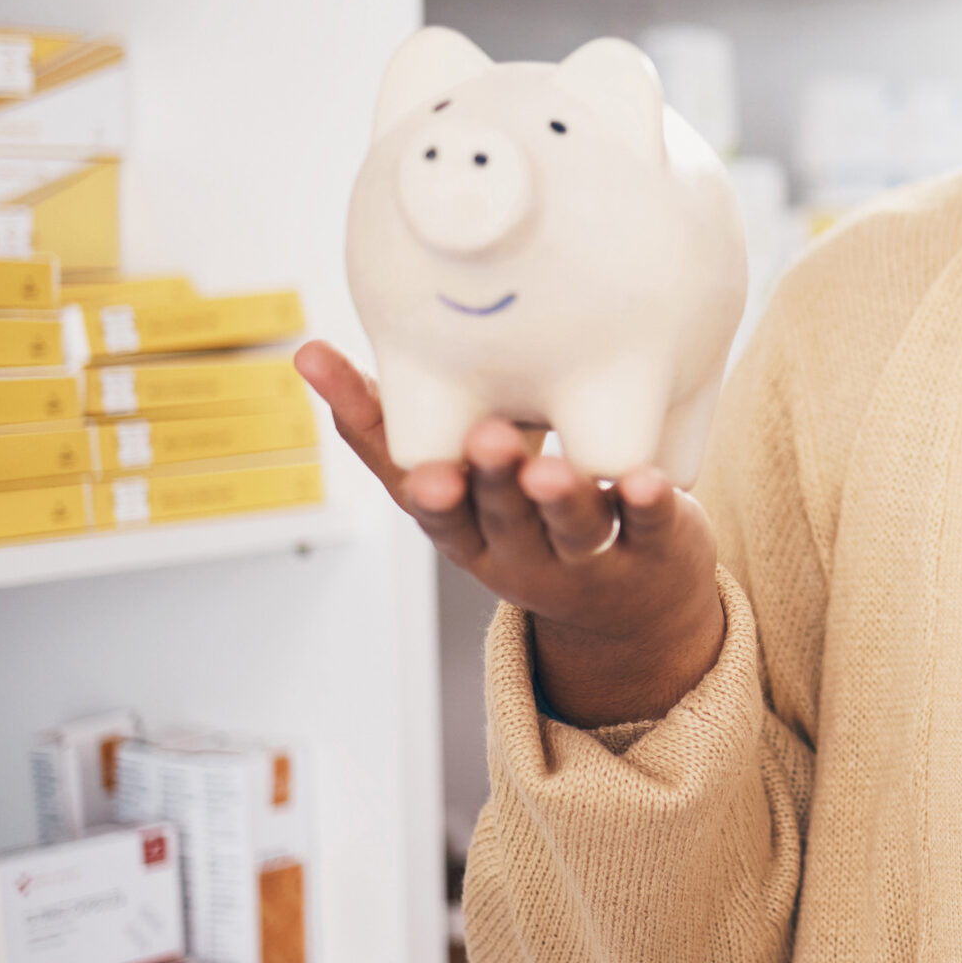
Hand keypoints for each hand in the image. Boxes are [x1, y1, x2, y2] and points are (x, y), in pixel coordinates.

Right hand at [296, 340, 725, 725]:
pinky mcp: (656, 551)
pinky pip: (651, 528)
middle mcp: (524, 554)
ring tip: (554, 471)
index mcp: (466, 535)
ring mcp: (591, 559)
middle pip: (506, 521)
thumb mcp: (450, 488)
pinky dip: (648, 503)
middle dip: (494, 484)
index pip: (440, 515)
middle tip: (490, 438)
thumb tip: (305, 353)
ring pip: (575, 531)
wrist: (632, 609)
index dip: (433, 494)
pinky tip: (648, 477)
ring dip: (563, 500)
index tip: (427, 473)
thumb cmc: (523, 523)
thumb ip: (380, 425)